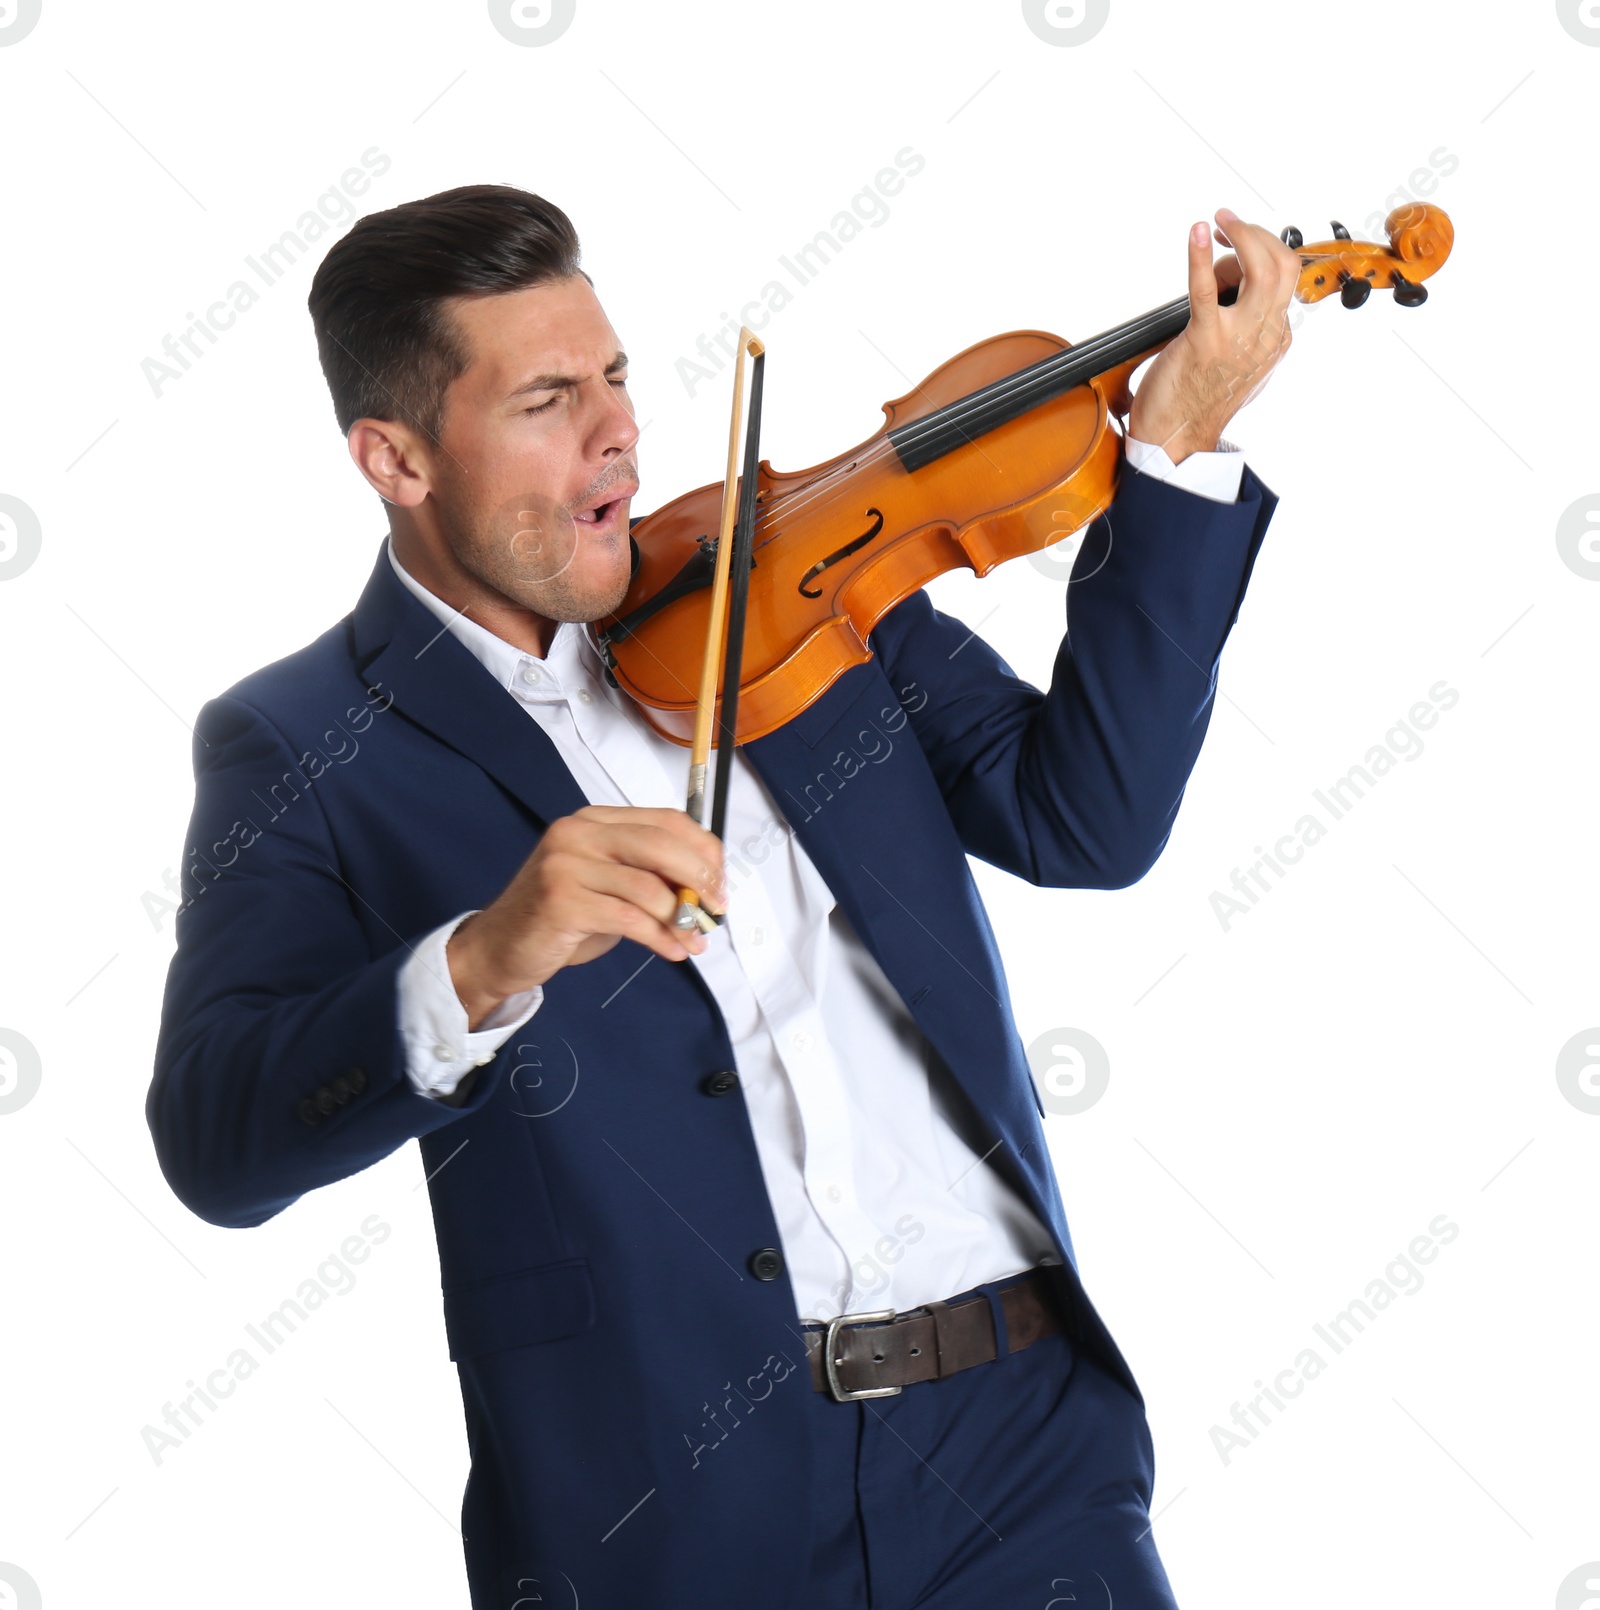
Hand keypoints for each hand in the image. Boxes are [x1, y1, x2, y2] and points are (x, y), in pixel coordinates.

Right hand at [446, 805, 726, 1027]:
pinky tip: (674, 952)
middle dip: (699, 878)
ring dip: (682, 918)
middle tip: (717, 909)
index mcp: (594, 820)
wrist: (499, 948)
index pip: (665, 820)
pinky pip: (630, 919)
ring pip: (648, 886)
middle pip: (660, 845)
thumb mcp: (607, 886)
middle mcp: (577, 833)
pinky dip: (661, 937)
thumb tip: (707, 886)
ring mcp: (565, 865)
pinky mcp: (561, 902)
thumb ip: (648, 875)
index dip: (703, 849)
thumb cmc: (561, 918)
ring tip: (695, 940)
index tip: (721, 881)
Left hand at [1127, 207, 1299, 462]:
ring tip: (1216, 226)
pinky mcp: (1204, 340)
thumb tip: (1230, 289)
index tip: (1236, 243)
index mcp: (1275, 340)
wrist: (1175, 438)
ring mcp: (1237, 338)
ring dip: (1241, 235)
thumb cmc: (1195, 401)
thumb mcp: (1237, 361)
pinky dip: (1199, 256)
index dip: (1260, 253)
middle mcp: (1264, 336)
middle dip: (1259, 234)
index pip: (1286, 279)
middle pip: (1284, 266)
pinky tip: (1197, 234)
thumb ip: (1244, 327)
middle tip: (1230, 223)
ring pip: (1261, 269)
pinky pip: (1206, 289)